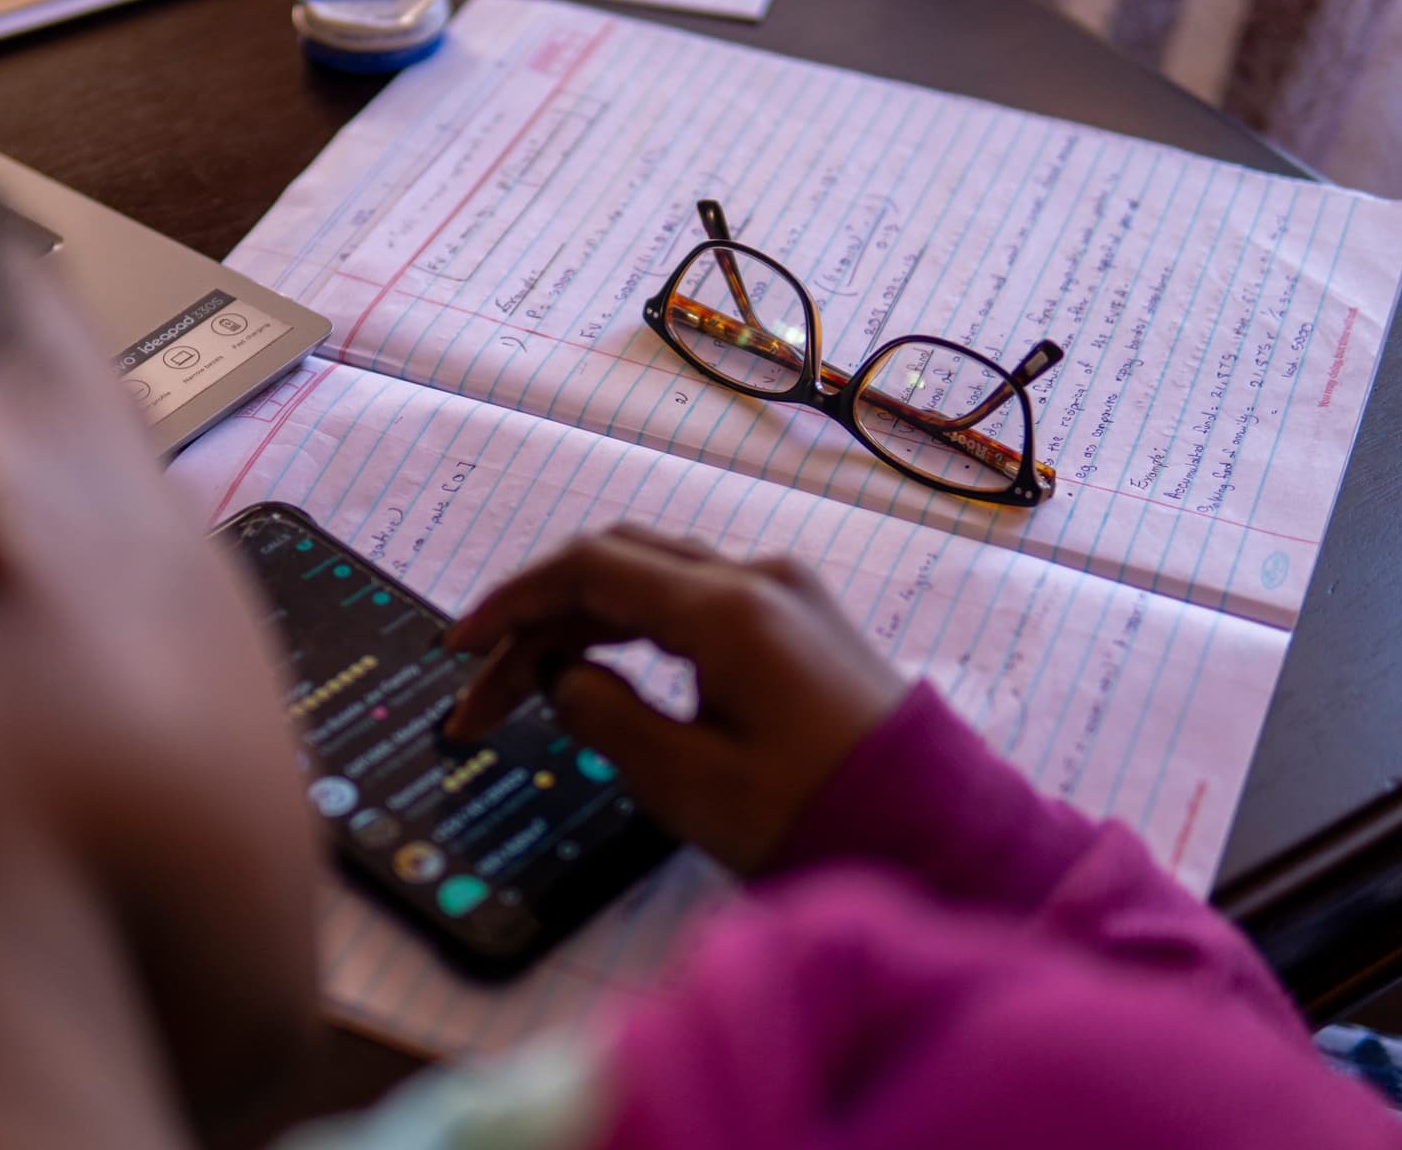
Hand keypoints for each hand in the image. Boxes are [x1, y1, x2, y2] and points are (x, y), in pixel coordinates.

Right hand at [443, 525, 908, 876]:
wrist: (941, 837)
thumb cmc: (822, 818)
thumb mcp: (691, 784)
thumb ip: (607, 717)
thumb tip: (562, 676)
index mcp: (730, 609)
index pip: (589, 567)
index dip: (512, 602)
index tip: (460, 648)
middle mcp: (758, 580)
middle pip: (615, 564)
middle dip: (537, 619)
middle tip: (485, 693)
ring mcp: (783, 594)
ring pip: (651, 579)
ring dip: (581, 624)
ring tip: (529, 693)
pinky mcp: (796, 622)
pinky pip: (692, 601)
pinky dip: (633, 628)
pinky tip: (601, 675)